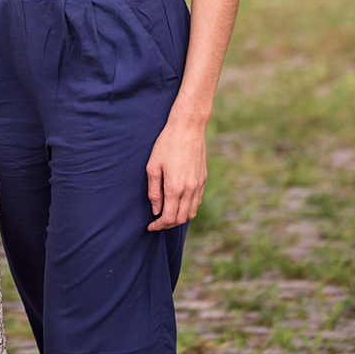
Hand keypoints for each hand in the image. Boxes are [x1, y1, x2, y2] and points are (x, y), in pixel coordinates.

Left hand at [146, 115, 206, 230]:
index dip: (159, 226)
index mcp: (175, 188)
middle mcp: (190, 190)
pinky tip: (179, 202)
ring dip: (179, 218)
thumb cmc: (166, 144)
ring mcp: (199, 185)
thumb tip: (156, 210)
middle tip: (157, 222)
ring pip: (191, 212)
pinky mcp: (203, 179)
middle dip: (168, 224)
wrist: (188, 127)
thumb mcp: (153, 166)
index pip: (169, 218)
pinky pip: (197, 201)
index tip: (150, 226)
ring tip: (167, 214)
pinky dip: (188, 208)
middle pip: (181, 219)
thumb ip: (154, 191)